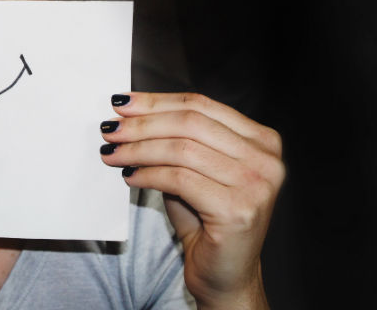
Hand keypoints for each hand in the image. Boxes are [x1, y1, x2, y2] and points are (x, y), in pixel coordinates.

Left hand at [99, 92, 283, 308]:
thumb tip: (129, 113)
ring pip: (182, 150)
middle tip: (111, 129)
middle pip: (190, 123)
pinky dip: (148, 175)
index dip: (156, 102)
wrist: (225, 275)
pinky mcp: (237, 210)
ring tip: (112, 153)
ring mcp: (256, 185)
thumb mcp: (195, 169)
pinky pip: (179, 179)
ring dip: (138, 149)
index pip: (201, 105)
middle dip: (143, 124)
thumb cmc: (206, 220)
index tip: (122, 103)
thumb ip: (176, 138)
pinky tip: (129, 176)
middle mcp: (266, 160)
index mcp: (261, 140)